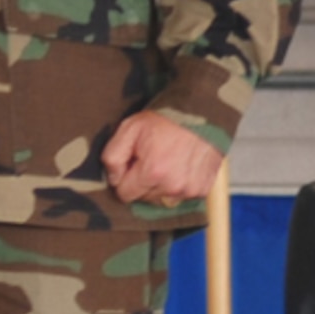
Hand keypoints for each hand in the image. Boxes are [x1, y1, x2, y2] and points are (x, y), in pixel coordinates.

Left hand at [103, 112, 224, 206]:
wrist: (201, 113)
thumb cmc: (165, 120)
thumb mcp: (129, 128)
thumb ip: (113, 156)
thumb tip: (113, 179)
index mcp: (152, 172)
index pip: (124, 194)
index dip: (124, 178)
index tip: (131, 163)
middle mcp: (173, 186)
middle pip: (143, 198)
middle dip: (141, 182)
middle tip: (150, 159)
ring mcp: (189, 190)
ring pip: (160, 200)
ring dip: (159, 186)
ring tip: (165, 163)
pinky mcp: (202, 190)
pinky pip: (179, 197)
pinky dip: (176, 186)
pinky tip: (178, 168)